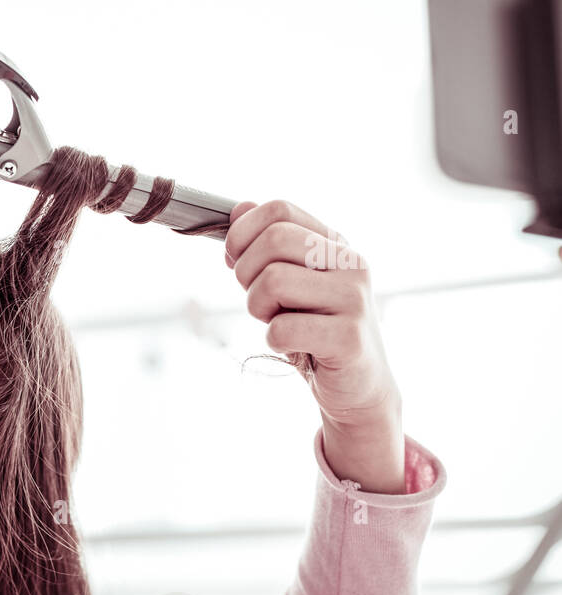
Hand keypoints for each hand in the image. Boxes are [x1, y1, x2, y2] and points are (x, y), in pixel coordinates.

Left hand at [224, 199, 401, 430]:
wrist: (358, 386)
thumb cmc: (316, 331)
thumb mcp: (291, 283)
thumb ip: (266, 248)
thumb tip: (239, 208)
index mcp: (335, 243)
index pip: (279, 210)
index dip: (242, 233)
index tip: (235, 260)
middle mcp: (351, 263)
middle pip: (273, 240)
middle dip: (246, 274)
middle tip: (259, 301)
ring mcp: (354, 299)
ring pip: (272, 281)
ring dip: (258, 309)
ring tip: (278, 322)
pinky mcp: (349, 338)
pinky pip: (281, 328)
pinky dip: (273, 340)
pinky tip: (292, 346)